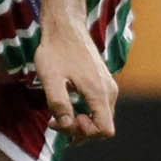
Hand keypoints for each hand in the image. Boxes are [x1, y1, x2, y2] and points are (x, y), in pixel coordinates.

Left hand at [32, 23, 117, 141]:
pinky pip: (99, 108)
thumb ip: (58, 104)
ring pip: (101, 118)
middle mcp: (110, 91)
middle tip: (54, 121)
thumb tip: (65, 125)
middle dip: (79, 131)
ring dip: (81, 123)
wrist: (65, 26)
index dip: (84, 133)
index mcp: (99, 92)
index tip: (63, 121)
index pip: (105, 130)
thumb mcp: (51, 78)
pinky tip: (66, 108)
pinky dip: (85, 113)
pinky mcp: (104, 83)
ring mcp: (109, 86)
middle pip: (103, 127)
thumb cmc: (56, 50)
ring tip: (57, 117)